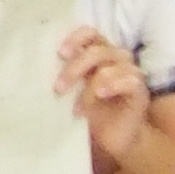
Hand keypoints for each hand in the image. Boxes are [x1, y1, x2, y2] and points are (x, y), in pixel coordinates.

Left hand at [57, 27, 152, 173]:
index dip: (75, 38)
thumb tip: (36, 69)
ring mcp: (129, 73)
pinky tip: (101, 95)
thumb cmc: (89, 112)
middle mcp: (115, 58)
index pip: (90, 34)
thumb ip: (62, 77)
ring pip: (109, 67)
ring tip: (77, 108)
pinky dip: (112, 85)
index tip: (60, 53)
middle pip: (96, 51)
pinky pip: (130, 80)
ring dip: (89, 87)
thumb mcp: (72, 93)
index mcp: (97, 53)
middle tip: (58, 88)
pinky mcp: (139, 90)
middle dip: (74, 69)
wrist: (112, 139)